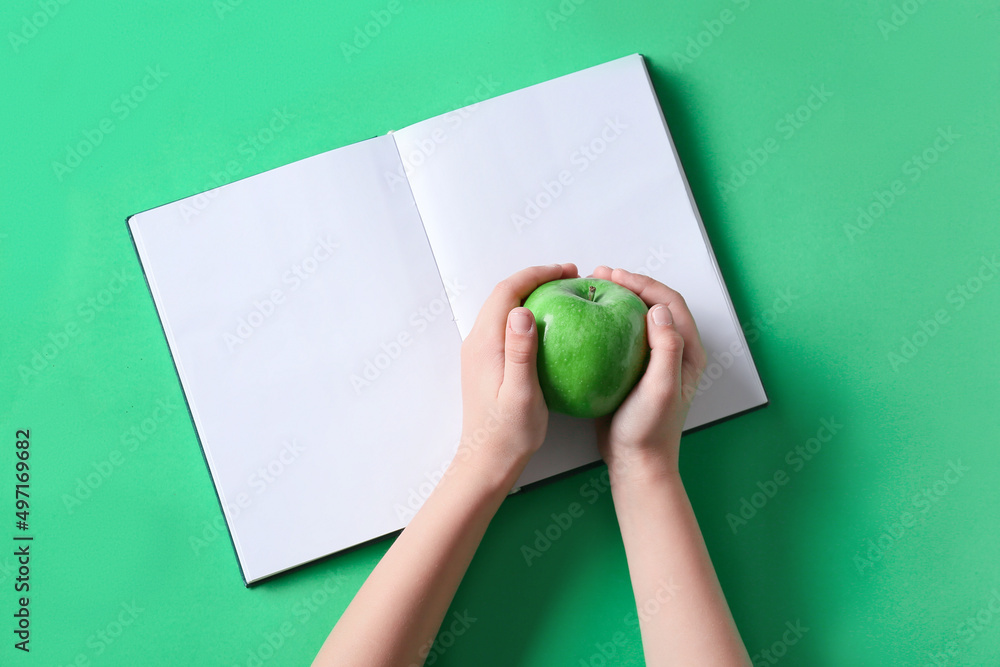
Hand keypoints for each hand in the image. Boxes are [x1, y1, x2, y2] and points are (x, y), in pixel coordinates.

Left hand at [454, 263, 579, 484]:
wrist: (486, 461)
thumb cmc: (509, 433)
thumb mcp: (521, 393)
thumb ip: (520, 351)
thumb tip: (522, 311)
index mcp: (485, 344)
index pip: (508, 292)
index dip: (537, 274)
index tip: (567, 271)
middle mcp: (477, 342)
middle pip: (504, 294)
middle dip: (536, 278)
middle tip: (570, 277)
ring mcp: (479, 352)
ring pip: (503, 308)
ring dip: (531, 294)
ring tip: (564, 294)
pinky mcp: (485, 363)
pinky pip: (505, 326)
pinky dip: (527, 314)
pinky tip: (551, 325)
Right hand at [591, 266, 706, 480]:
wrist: (637, 463)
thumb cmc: (650, 430)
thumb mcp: (660, 389)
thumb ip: (665, 349)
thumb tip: (657, 310)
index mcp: (687, 352)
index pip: (669, 302)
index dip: (644, 283)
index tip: (615, 275)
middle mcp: (673, 352)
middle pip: (653, 304)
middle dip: (628, 284)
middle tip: (599, 274)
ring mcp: (652, 360)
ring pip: (636, 318)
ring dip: (616, 300)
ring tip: (591, 289)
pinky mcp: (633, 370)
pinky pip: (620, 336)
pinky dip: (605, 322)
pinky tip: (584, 322)